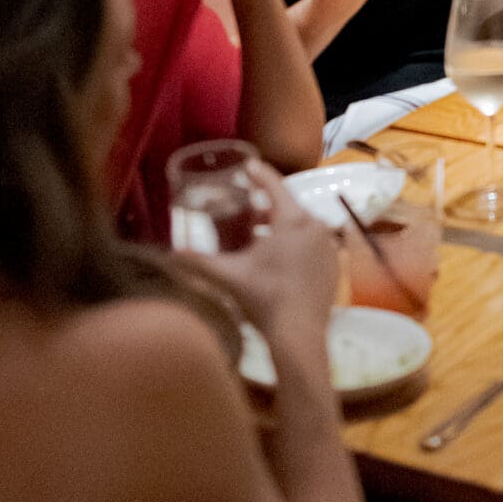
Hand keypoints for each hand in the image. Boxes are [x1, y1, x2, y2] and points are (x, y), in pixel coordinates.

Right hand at [176, 164, 339, 354]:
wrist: (300, 336)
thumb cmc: (264, 298)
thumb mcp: (228, 276)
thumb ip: (197, 261)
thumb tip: (169, 253)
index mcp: (293, 220)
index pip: (274, 185)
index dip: (258, 173)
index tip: (247, 165)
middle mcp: (316, 226)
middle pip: (287, 206)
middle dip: (265, 206)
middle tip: (244, 207)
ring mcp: (328, 245)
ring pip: (300, 226)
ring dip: (278, 227)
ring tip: (256, 236)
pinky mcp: (333, 264)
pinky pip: (311, 244)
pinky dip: (294, 244)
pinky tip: (276, 260)